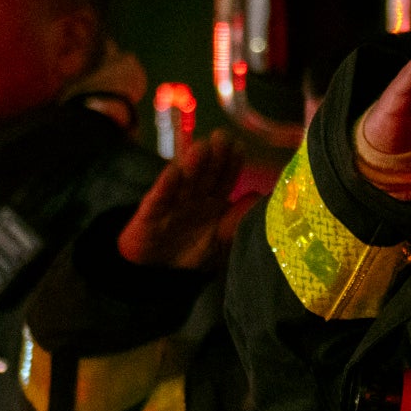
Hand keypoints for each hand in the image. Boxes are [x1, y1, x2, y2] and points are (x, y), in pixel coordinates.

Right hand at [117, 132, 250, 269]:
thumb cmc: (191, 255)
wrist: (158, 274)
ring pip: (184, 181)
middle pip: (205, 174)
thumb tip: (260, 197)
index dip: (231, 163)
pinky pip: (159, 199)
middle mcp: (193, 198)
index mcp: (212, 202)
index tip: (239, 146)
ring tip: (202, 147)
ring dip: (192, 164)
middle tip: (222, 136)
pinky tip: (173, 172)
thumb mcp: (220, 240)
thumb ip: (237, 220)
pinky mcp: (150, 215)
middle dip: (214, 155)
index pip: (224, 178)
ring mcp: (171, 204)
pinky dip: (166, 186)